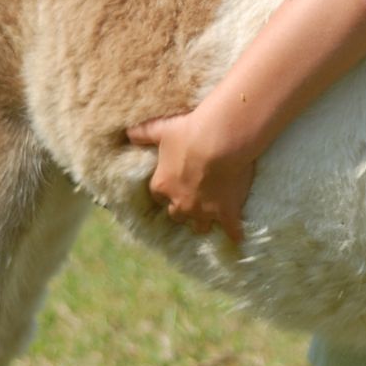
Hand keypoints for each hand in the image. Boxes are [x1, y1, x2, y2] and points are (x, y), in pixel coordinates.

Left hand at [127, 107, 254, 243]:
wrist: (221, 140)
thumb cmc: (189, 133)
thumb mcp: (161, 129)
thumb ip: (143, 133)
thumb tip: (128, 133)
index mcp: (163, 185)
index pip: (158, 195)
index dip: (166, 190)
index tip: (173, 184)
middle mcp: (181, 203)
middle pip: (176, 214)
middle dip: (182, 208)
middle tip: (192, 199)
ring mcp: (204, 211)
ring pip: (200, 226)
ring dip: (204, 221)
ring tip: (211, 217)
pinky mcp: (227, 212)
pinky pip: (231, 230)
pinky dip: (234, 232)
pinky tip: (237, 236)